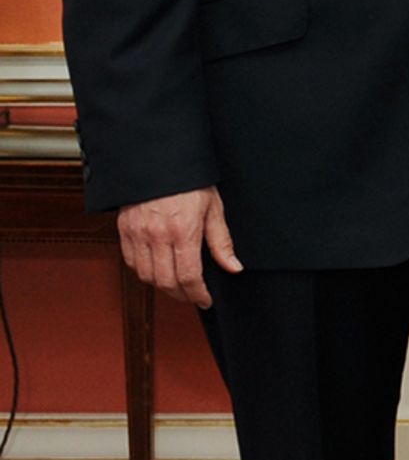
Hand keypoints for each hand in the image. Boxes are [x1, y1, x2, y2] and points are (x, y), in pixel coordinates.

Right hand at [116, 186, 242, 309]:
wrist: (157, 159)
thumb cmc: (189, 181)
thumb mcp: (213, 208)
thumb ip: (221, 241)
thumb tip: (233, 267)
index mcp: (182, 231)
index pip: (189, 276)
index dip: (198, 294)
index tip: (205, 300)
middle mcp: (156, 235)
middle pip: (165, 281)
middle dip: (181, 295)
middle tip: (193, 296)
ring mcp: (137, 233)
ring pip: (145, 275)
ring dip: (161, 286)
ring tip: (177, 285)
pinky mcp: (124, 229)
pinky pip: (130, 261)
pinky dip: (143, 271)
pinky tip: (157, 269)